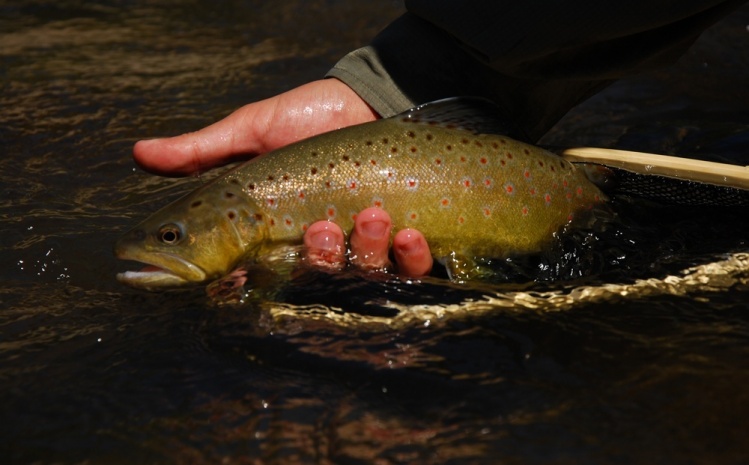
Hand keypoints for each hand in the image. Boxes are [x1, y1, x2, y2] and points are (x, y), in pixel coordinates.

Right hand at [133, 79, 432, 277]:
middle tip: (321, 226)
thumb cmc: (308, 116)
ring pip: (361, 275)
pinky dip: (409, 254)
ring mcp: (364, 245)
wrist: (371, 96)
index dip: (244, 285)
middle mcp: (319, 246)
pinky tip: (408, 230)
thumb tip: (138, 154)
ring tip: (372, 214)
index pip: (253, 276)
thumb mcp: (252, 131)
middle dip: (319, 259)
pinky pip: (410, 266)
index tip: (239, 278)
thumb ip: (203, 152)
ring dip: (365, 250)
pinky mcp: (405, 237)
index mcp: (276, 232)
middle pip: (314, 281)